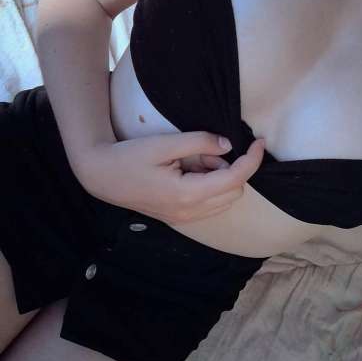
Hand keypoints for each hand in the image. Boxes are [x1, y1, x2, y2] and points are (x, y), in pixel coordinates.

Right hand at [73, 131, 264, 223]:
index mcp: (187, 194)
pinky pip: (210, 204)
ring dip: (220, 178)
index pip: (235, 179)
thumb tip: (228, 145)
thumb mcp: (164, 144)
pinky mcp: (180, 217)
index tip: (259, 142)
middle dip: (231, 168)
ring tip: (192, 161)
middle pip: (234, 192)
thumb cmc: (129, 157)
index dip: (252, 160)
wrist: (102, 177)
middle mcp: (190, 212)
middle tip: (205, 151)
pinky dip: (210, 187)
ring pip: (223, 200)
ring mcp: (185, 218)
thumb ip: (199, 143)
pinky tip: (189, 172)